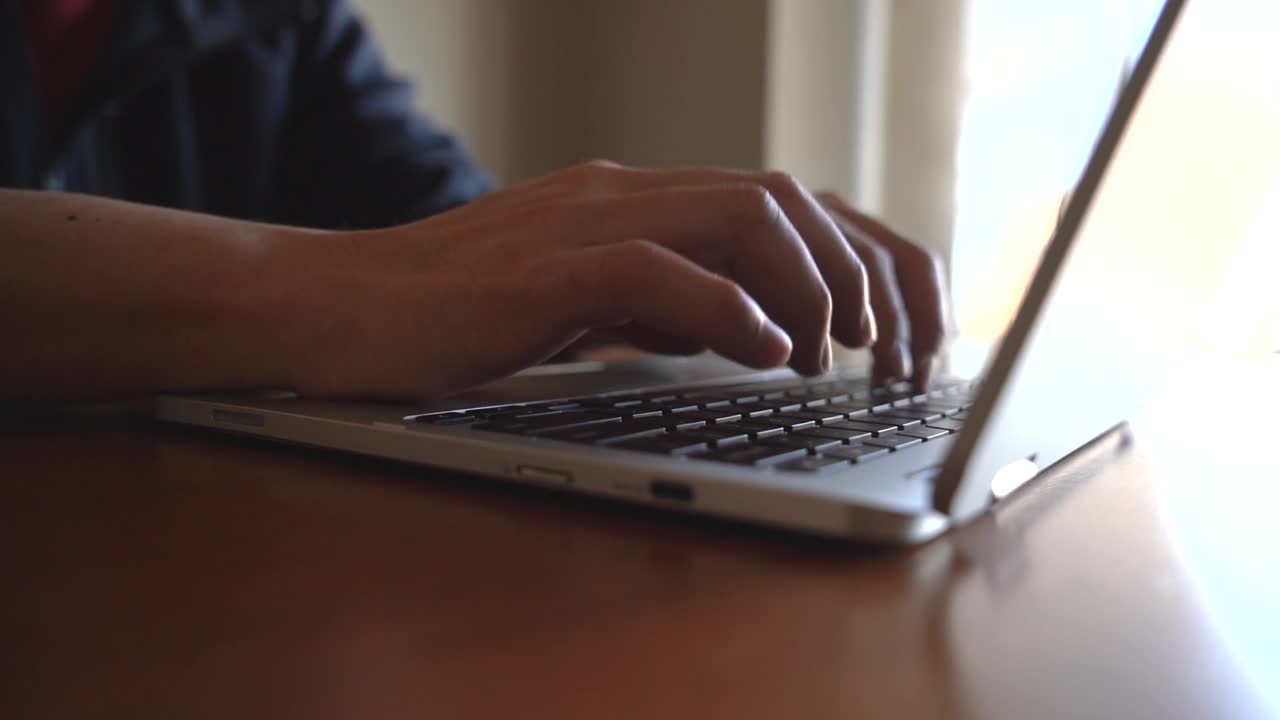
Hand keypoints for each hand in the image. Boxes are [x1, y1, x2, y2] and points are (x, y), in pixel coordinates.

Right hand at [282, 162, 944, 398]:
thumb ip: (664, 302)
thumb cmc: (454, 318)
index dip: (867, 260)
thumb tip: (757, 330)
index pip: (788, 205)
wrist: (332, 307)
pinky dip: (728, 311)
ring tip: (833, 359)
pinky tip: (764, 354)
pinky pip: (659, 270)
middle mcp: (626, 194)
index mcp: (641, 201)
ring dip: (813, 289)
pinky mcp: (545, 270)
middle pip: (790, 199)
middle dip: (869, 277)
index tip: (905, 333)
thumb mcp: (583, 303)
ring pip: (744, 216)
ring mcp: (586, 221)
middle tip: (895, 357)